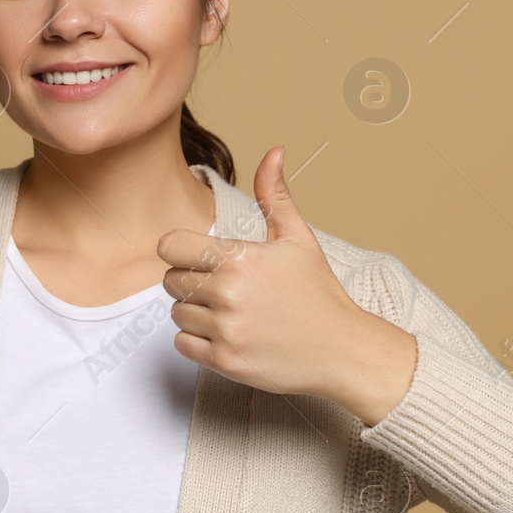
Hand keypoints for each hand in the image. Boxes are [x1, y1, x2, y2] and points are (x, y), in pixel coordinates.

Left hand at [156, 146, 416, 423]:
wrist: (342, 349)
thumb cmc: (319, 292)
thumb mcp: (298, 238)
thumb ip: (274, 195)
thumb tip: (274, 151)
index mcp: (240, 258)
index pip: (170, 246)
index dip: (179, 250)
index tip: (196, 257)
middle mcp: (228, 293)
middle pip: (171, 281)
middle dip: (190, 281)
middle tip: (222, 287)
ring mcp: (226, 330)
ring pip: (177, 314)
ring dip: (195, 312)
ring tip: (230, 311)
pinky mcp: (224, 362)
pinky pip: (182, 344)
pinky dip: (197, 340)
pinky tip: (227, 333)